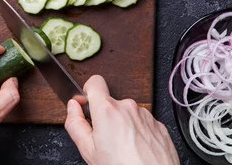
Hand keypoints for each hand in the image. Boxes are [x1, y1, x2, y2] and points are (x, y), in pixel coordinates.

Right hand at [65, 75, 179, 164]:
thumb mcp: (88, 150)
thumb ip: (75, 123)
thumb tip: (72, 107)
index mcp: (108, 110)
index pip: (94, 82)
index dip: (88, 92)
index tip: (88, 105)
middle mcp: (128, 107)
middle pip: (111, 103)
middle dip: (107, 117)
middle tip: (106, 140)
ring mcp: (146, 115)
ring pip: (128, 114)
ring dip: (124, 126)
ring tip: (124, 149)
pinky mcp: (159, 125)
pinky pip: (143, 124)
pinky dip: (139, 134)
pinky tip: (137, 150)